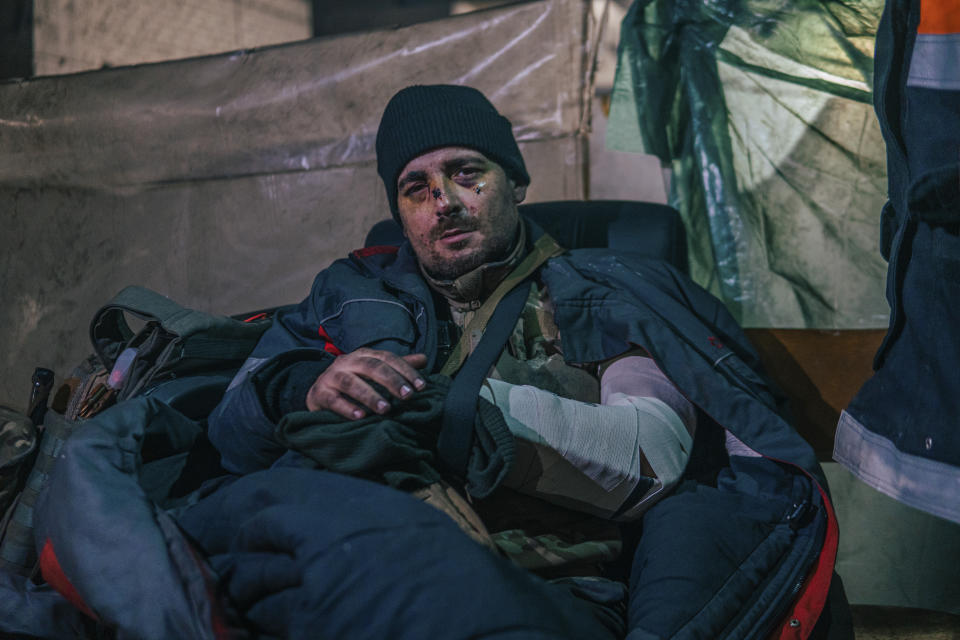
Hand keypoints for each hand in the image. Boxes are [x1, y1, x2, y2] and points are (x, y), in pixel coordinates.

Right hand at [306, 348, 426, 419]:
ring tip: (386, 409)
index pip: (387, 358)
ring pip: (350, 382)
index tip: (421, 387)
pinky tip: (361, 417)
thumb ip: (397, 367)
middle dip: (391, 380)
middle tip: (407, 396)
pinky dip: (347, 408)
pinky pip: (332, 399)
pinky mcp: (319, 393)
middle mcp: (347, 362)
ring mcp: (331, 376)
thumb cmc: (353, 381)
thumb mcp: (375, 372)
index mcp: (364, 355)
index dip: (405, 370)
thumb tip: (424, 359)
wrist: (319, 393)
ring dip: (369, 395)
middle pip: (371, 366)